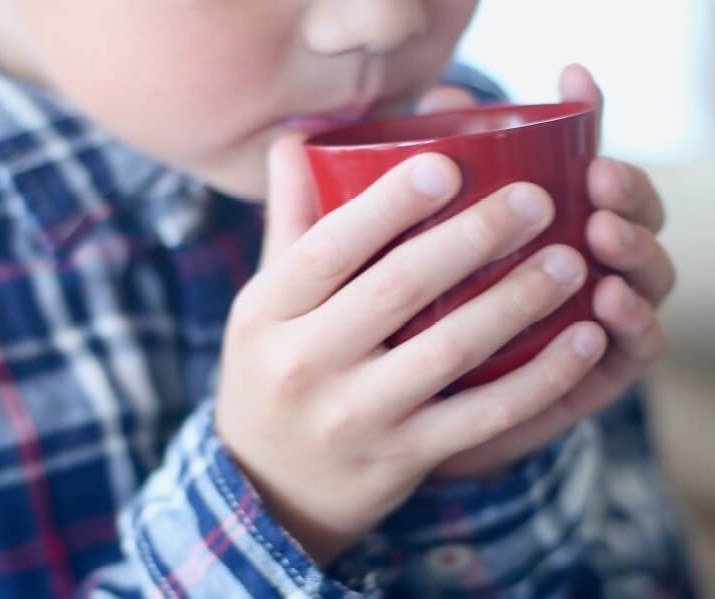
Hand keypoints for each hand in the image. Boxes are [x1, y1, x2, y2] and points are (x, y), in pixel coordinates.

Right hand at [216, 126, 605, 564]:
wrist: (268, 487)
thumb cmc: (272, 371)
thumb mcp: (264, 302)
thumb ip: (289, 220)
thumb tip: (294, 136)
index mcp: (267, 311)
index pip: (328, 245)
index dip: (389, 202)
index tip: (447, 163)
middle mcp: (303, 361)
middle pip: (397, 287)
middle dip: (474, 237)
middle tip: (536, 199)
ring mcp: (353, 415)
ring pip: (448, 350)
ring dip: (518, 301)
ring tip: (571, 261)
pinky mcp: (401, 457)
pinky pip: (482, 417)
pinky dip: (539, 379)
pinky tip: (582, 341)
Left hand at [419, 65, 674, 476]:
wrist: (405, 415)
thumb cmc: (407, 319)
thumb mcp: (401, 246)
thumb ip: (417, 177)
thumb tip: (435, 99)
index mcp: (542, 225)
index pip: (576, 161)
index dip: (588, 115)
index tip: (572, 80)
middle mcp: (575, 264)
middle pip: (628, 214)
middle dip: (624, 187)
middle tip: (597, 175)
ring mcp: (589, 318)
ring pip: (643, 277)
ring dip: (635, 249)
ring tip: (602, 231)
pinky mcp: (590, 377)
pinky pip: (631, 351)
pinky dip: (631, 325)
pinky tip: (606, 305)